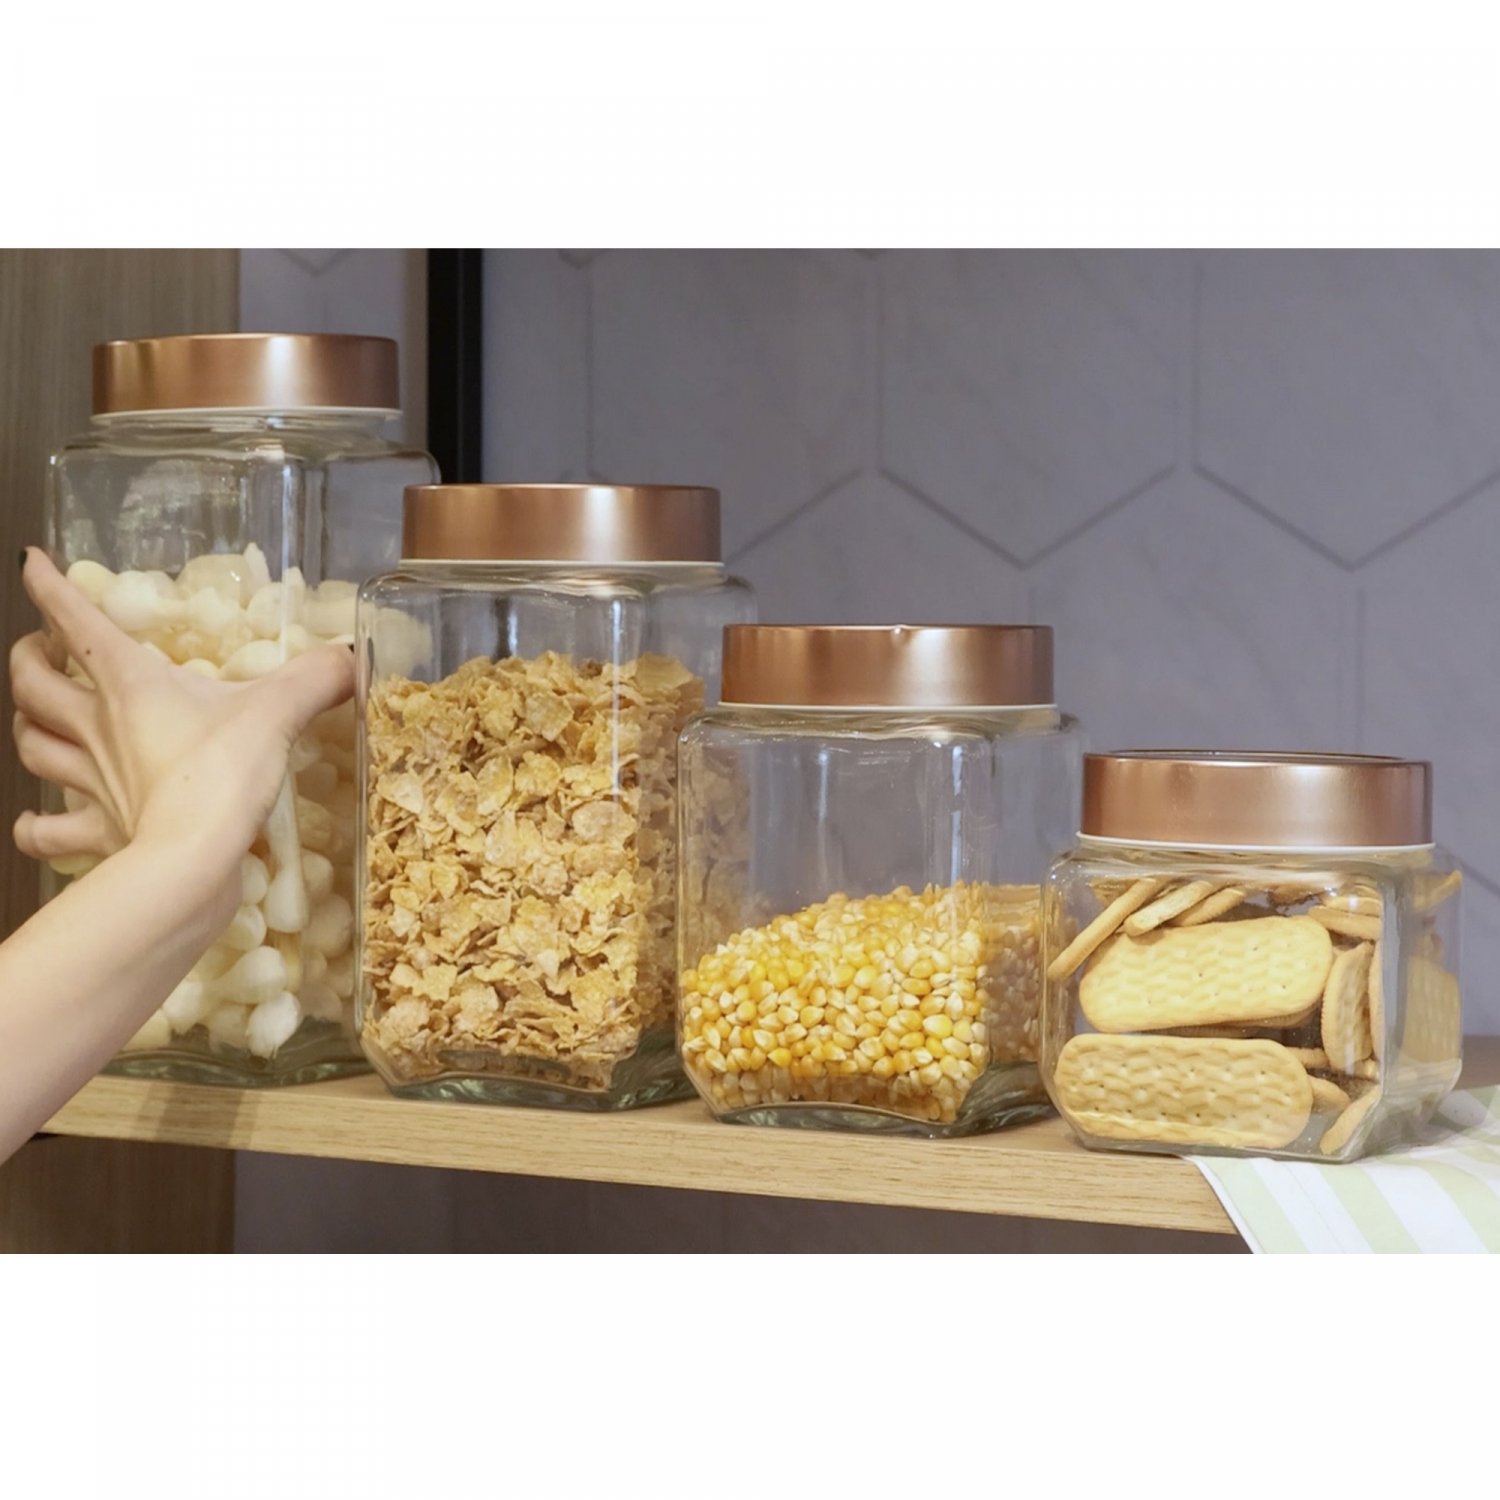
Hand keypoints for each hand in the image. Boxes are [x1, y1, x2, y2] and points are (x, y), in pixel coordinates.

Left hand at [10, 549, 354, 923]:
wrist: (190, 863)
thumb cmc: (220, 779)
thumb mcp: (277, 715)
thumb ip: (315, 679)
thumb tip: (352, 658)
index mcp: (131, 685)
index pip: (76, 621)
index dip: (49, 587)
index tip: (33, 563)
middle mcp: (97, 727)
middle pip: (31, 682)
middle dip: (27, 658)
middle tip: (37, 649)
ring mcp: (88, 782)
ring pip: (29, 744)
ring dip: (25, 726)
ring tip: (34, 719)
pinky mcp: (96, 833)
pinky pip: (45, 831)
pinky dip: (34, 826)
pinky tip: (34, 821)